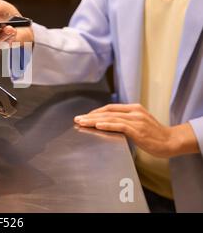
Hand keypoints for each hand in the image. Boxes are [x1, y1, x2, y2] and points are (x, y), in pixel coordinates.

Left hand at [74, 104, 199, 157]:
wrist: (171, 142)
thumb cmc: (155, 135)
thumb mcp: (139, 123)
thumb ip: (126, 121)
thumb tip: (108, 124)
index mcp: (134, 108)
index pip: (110, 108)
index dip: (96, 112)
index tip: (85, 116)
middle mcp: (134, 111)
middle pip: (107, 112)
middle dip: (90, 116)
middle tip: (77, 119)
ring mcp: (136, 120)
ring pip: (110, 118)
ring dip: (93, 121)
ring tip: (82, 123)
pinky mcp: (138, 129)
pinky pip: (119, 125)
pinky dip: (107, 125)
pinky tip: (97, 126)